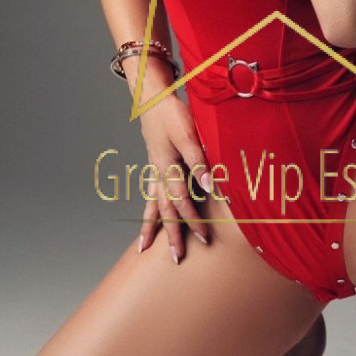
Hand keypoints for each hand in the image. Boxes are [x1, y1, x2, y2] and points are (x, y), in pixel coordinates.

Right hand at [136, 88, 213, 263]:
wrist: (152, 97)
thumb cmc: (173, 113)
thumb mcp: (189, 134)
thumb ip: (200, 162)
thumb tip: (211, 187)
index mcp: (168, 166)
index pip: (182, 200)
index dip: (193, 220)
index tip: (205, 237)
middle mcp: (158, 172)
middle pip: (164, 210)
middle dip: (171, 234)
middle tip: (176, 258)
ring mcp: (154, 170)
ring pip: (152, 205)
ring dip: (151, 227)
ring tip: (144, 249)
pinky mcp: (154, 166)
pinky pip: (149, 194)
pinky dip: (148, 210)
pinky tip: (147, 222)